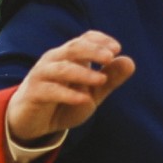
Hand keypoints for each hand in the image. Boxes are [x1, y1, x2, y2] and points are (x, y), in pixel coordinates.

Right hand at [6, 31, 135, 144]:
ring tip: (100, 80)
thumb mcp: (92, 93)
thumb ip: (109, 79)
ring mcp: (42, 75)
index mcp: (69, 56)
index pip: (84, 39)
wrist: (32, 122)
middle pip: (73, 48)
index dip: (99, 41)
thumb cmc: (63, 103)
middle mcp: (54, 60)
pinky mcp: (33, 93)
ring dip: (82, 73)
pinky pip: (50, 90)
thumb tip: (130, 62)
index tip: (117, 49)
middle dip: (92, 51)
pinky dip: (67, 94)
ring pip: (62, 68)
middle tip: (109, 57)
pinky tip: (83, 98)